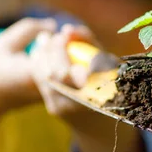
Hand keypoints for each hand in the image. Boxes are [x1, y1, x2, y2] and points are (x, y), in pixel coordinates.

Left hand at [29, 24, 149, 151]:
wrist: (104, 121)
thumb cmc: (111, 83)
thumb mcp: (108, 62)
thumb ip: (89, 44)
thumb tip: (67, 29)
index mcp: (97, 90)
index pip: (70, 69)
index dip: (62, 49)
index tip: (65, 34)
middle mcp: (78, 104)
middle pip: (54, 72)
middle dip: (52, 50)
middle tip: (52, 36)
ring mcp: (63, 108)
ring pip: (43, 77)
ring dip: (42, 55)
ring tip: (44, 40)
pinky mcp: (54, 109)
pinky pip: (42, 83)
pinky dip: (40, 65)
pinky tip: (41, 53)